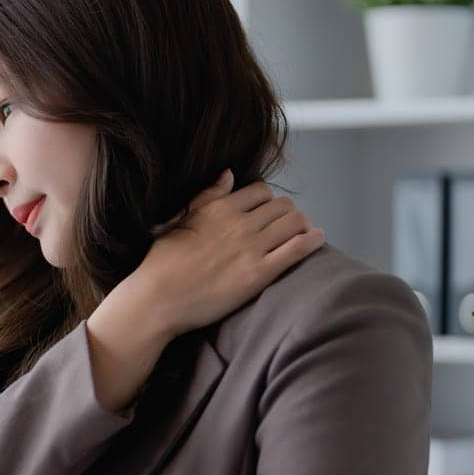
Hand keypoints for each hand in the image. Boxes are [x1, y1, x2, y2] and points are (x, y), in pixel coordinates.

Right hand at [133, 169, 324, 338]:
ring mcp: (250, 249)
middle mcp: (238, 224)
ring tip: (303, 233)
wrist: (157, 300)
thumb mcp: (179, 220)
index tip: (268, 213)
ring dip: (303, 225)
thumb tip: (229, 174)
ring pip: (295, 222)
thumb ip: (207, 196)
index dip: (268, 201)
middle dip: (288, 213)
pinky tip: (316, 240)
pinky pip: (298, 248)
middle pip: (282, 206)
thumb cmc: (162, 263)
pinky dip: (313, 241)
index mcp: (219, 209)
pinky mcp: (259, 274)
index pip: (261, 191)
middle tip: (287, 226)